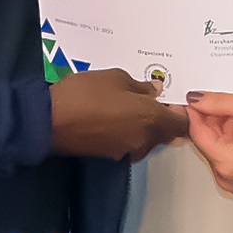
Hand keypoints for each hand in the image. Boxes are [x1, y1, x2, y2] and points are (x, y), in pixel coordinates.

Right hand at [50, 68, 188, 160]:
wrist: (50, 120)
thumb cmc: (85, 93)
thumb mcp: (116, 78)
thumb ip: (140, 86)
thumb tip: (155, 91)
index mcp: (150, 119)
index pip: (182, 124)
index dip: (180, 111)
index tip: (170, 98)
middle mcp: (143, 140)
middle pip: (166, 133)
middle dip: (162, 118)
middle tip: (149, 98)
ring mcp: (127, 150)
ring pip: (147, 139)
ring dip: (145, 126)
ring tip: (129, 105)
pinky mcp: (110, 155)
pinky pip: (130, 142)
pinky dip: (129, 131)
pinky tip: (115, 116)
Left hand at [185, 91, 232, 195]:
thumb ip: (221, 102)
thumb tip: (196, 99)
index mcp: (229, 163)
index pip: (198, 134)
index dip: (194, 111)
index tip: (192, 95)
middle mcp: (229, 180)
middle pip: (207, 142)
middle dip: (215, 119)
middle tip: (230, 101)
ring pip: (219, 148)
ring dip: (227, 128)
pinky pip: (231, 157)